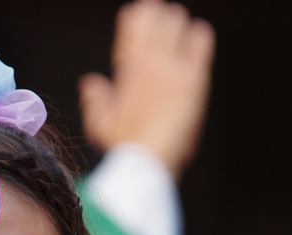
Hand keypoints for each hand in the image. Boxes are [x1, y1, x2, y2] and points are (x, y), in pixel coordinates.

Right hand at [79, 0, 214, 178]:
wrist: (148, 162)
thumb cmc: (123, 147)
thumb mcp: (99, 123)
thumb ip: (95, 98)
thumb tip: (91, 82)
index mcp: (128, 69)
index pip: (132, 27)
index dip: (135, 17)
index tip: (135, 13)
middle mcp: (151, 63)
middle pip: (156, 21)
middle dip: (156, 15)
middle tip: (157, 12)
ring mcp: (174, 70)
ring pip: (177, 28)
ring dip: (175, 22)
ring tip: (175, 19)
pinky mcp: (195, 82)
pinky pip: (200, 48)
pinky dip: (199, 37)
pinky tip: (198, 31)